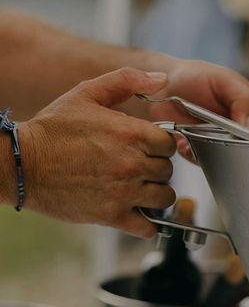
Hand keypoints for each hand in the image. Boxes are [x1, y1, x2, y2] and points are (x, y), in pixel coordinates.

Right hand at [18, 68, 176, 237]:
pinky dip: (147, 223)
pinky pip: (147, 227)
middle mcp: (132, 163)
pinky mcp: (111, 216)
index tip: (147, 147)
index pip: (170, 144)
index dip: (160, 145)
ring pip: (164, 197)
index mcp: (131, 133)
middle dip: (156, 167)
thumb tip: (160, 79)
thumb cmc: (53, 129)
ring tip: (138, 187)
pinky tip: (137, 212)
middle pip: (168, 170)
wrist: (20, 164)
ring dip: (155, 193)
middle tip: (138, 165)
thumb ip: (127, 80)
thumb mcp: (88, 93)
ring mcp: (123, 192)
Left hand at [145, 60, 248, 158]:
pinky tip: (186, 142)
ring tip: (200, 137)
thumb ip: (243, 100)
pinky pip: (207, 162)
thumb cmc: (198, 76)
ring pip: (233, 161)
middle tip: (228, 142)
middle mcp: (246, 129)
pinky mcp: (205, 150)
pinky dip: (196, 155)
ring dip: (217, 152)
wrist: (163, 86)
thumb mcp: (225, 81)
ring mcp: (226, 141)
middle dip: (245, 151)